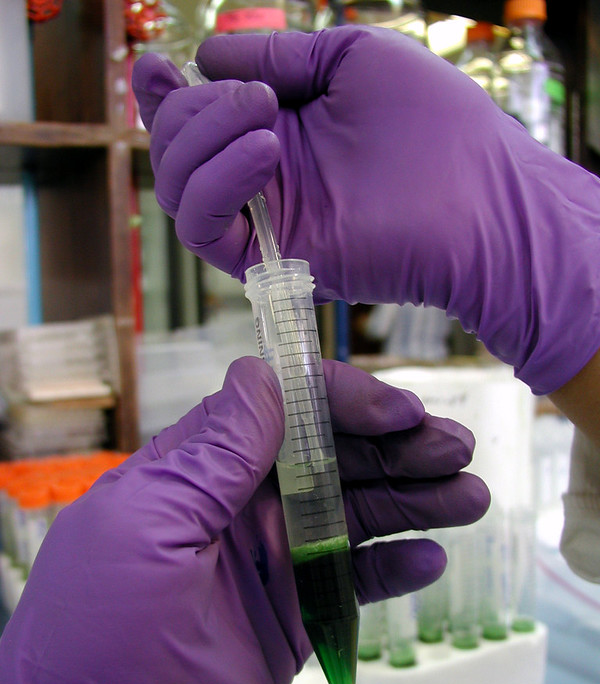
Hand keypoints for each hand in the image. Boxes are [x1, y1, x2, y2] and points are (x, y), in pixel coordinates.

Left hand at [0, 357, 487, 683]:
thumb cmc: (99, 645)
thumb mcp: (147, 534)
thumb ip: (210, 457)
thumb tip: (260, 375)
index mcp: (197, 473)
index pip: (280, 409)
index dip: (342, 401)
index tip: (398, 413)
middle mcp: (238, 507)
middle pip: (330, 458)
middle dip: (395, 448)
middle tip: (456, 450)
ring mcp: (269, 561)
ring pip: (353, 513)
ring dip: (412, 501)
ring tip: (468, 498)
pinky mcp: (293, 615)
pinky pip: (353, 578)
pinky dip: (394, 567)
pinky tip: (429, 559)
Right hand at [132, 27, 599, 395]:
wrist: (479, 199)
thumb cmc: (434, 124)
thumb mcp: (351, 57)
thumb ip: (278, 55)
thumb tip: (207, 57)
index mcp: (278, 129)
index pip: (199, 120)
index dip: (165, 95)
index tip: (155, 67)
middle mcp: (264, 177)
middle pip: (176, 151)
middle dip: (192, 111)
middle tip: (256, 97)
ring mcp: (266, 219)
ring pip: (178, 190)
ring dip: (201, 142)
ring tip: (265, 119)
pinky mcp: (272, 260)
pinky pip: (203, 230)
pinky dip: (216, 184)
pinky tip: (267, 151)